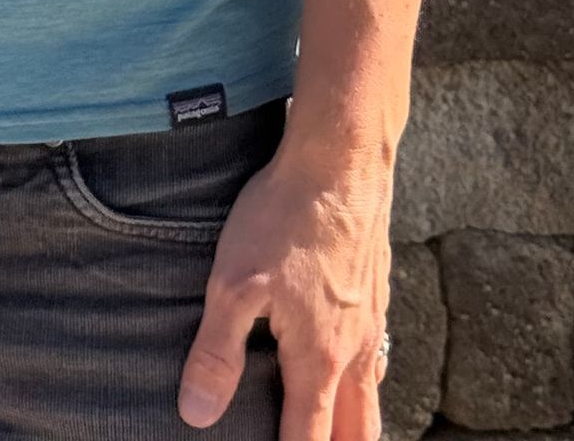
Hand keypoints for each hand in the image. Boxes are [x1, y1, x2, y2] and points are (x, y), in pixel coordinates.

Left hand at [179, 141, 391, 440]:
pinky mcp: (376, 291)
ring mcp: (372, 320)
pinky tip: (348, 369)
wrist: (340, 160)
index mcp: (319, 358)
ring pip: (372, 396)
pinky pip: (376, 356)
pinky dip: (364, 382)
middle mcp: (354, 349)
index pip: (311, 439)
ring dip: (356, 425)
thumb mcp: (233, 281)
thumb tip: (197, 415)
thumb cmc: (283, 216)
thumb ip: (217, 353)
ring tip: (336, 432)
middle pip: (358, 432)